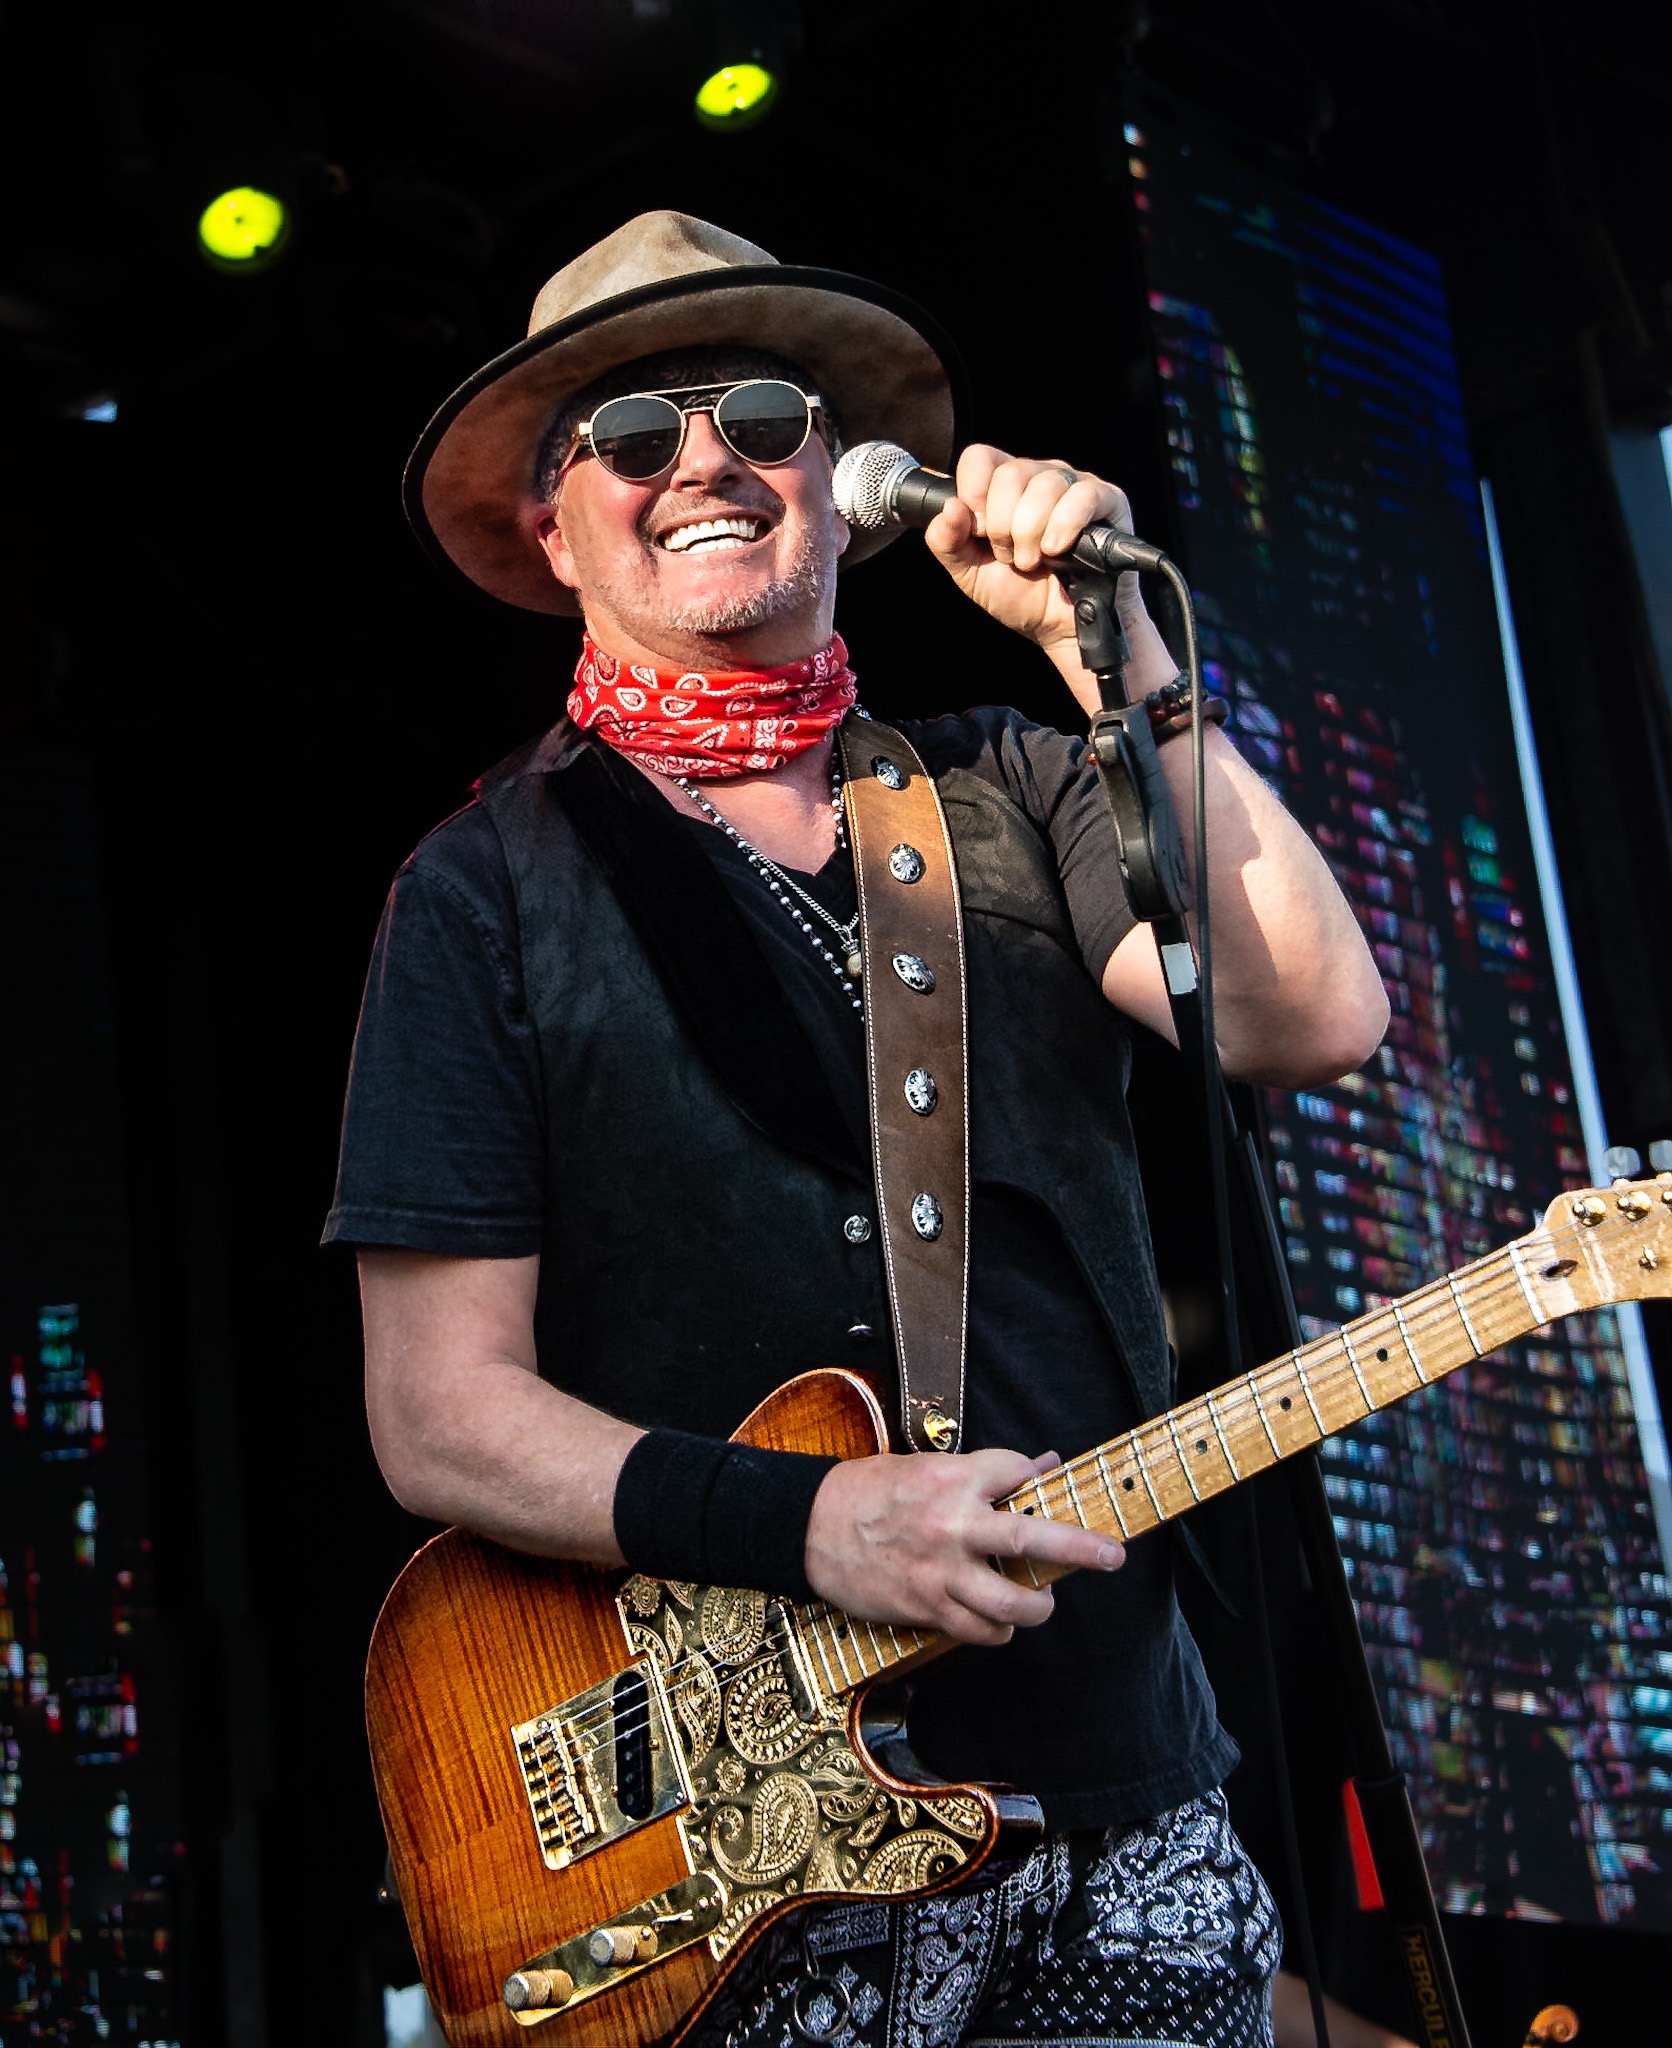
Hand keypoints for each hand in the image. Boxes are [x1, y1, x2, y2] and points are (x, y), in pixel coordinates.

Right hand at [803, 1447, 1124, 1644]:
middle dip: (1080, 1547)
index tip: (1041, 1488)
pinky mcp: (926, 1606)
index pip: (1019, 1473)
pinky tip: (999, 1621)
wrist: (811, 1526)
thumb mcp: (924, 1466)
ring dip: (1038, 1606)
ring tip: (1043, 1602)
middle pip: (1032, 1536)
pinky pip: (979, 1629)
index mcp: (952, 1476)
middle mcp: (952, 1523)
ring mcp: (941, 1570)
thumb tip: (1046, 1464)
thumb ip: (985, 1471)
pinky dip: (998, 1629)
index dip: (1036, 1480)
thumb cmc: (870, 1492)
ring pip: (1012, 1600)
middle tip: (1113, 1556)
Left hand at [923, 444, 1146, 665]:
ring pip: (1044, 485)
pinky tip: (1057, 550)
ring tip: (1035, 561)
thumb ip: (946, 541)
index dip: (974, 495)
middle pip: (1010, 474)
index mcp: (1003, 486)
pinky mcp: (1107, 500)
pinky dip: (1064, 526)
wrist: (1060, 627)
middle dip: (1003, 527)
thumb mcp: (969, 573)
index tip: (980, 532)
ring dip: (1032, 534)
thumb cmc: (1020, 595)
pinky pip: (1082, 496)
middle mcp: (1038, 476)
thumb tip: (949, 507)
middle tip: (1012, 557)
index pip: (979, 458)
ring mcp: (1073, 484)